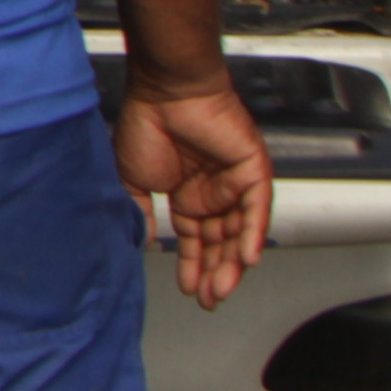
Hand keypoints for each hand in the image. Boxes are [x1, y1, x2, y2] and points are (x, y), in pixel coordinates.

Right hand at [114, 83, 272, 307]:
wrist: (165, 92)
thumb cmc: (147, 124)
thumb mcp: (133, 181)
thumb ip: (140, 214)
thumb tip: (141, 243)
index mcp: (188, 195)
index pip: (196, 240)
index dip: (193, 266)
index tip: (188, 289)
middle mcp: (214, 192)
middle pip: (220, 242)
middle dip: (213, 273)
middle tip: (207, 298)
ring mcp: (235, 183)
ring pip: (239, 232)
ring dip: (232, 263)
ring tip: (219, 288)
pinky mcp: (252, 170)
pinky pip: (257, 209)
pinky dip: (253, 234)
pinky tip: (244, 259)